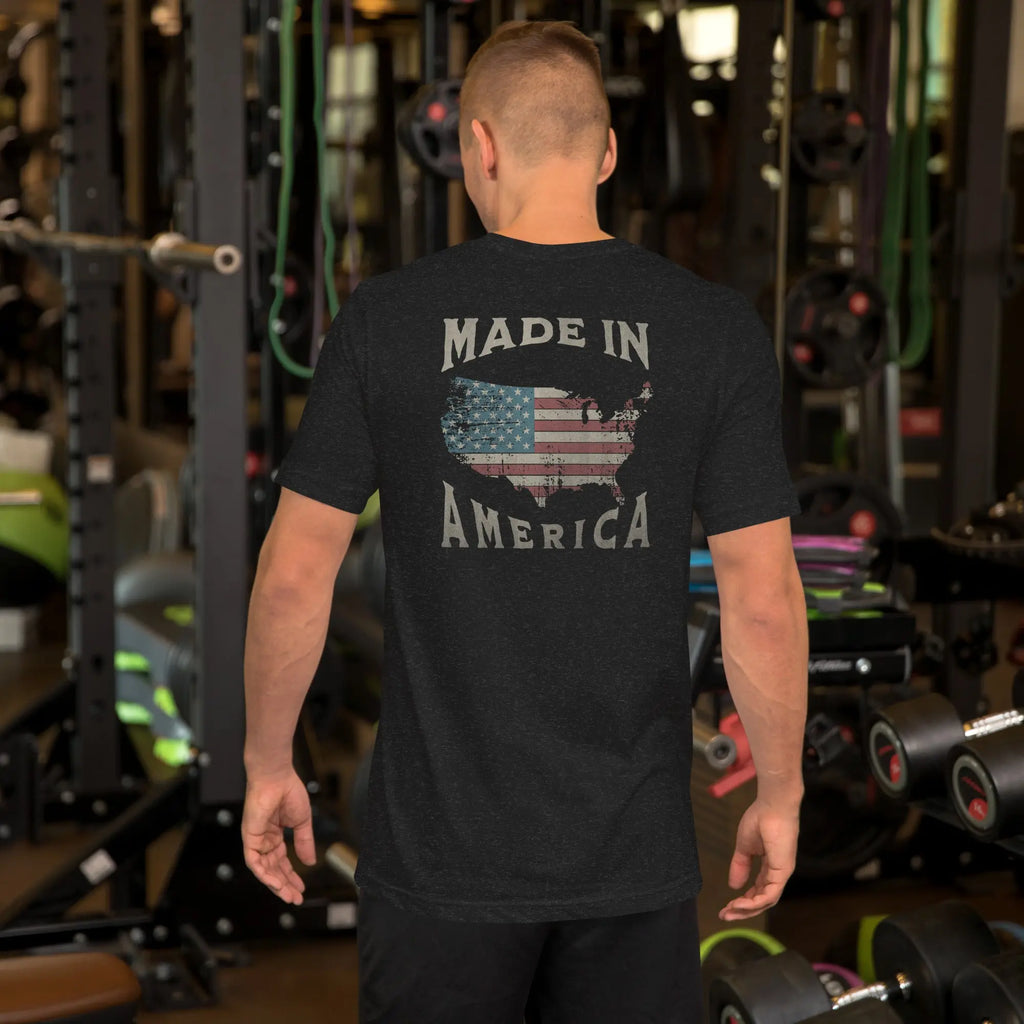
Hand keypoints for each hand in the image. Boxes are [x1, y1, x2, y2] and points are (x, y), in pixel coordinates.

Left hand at [241, 768, 316, 903]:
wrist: (277, 777)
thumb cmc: (288, 791)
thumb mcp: (301, 822)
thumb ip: (305, 842)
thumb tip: (310, 862)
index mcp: (274, 835)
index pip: (281, 861)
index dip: (291, 875)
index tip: (301, 888)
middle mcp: (263, 840)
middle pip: (273, 868)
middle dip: (285, 884)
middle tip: (295, 898)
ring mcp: (255, 840)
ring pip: (263, 869)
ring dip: (276, 884)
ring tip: (288, 895)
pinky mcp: (249, 838)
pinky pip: (254, 862)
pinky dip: (264, 874)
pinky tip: (276, 883)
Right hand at [719, 797, 799, 920]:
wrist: (772, 805)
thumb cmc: (761, 819)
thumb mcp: (744, 847)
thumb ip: (740, 866)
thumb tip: (734, 886)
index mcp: (770, 867)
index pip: (758, 891)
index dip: (742, 901)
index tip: (725, 907)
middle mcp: (777, 873)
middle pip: (762, 901)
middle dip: (743, 911)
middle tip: (724, 916)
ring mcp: (782, 873)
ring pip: (766, 901)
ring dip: (746, 909)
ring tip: (728, 911)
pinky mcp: (783, 871)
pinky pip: (770, 894)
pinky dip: (755, 902)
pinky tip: (740, 904)